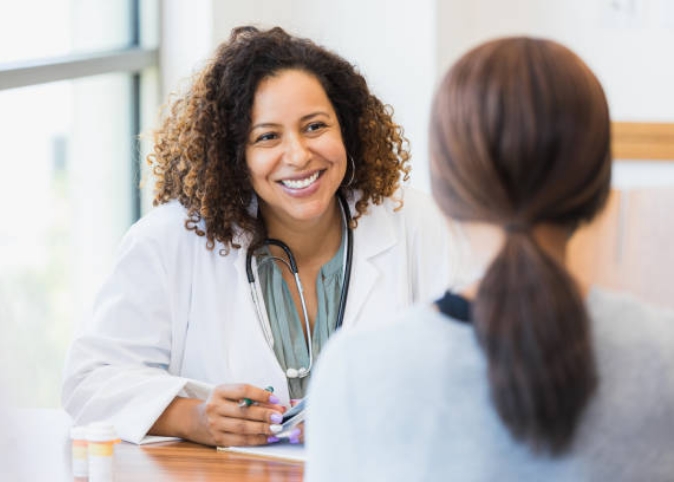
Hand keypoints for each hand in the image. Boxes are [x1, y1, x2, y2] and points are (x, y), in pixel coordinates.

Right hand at [150, 384, 284, 446]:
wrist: (195, 420)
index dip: (261, 394)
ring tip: (277, 428)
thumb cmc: (219, 404)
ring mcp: (215, 424)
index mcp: (220, 391)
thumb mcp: (229, 394)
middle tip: (280, 416)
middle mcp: (216, 407)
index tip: (275, 399)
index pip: (243, 390)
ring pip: (243, 427)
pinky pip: (240, 440)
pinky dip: (256, 439)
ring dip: (263, 428)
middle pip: (244, 411)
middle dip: (265, 414)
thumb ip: (249, 396)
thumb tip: (274, 404)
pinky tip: (267, 438)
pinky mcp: (218, 439)